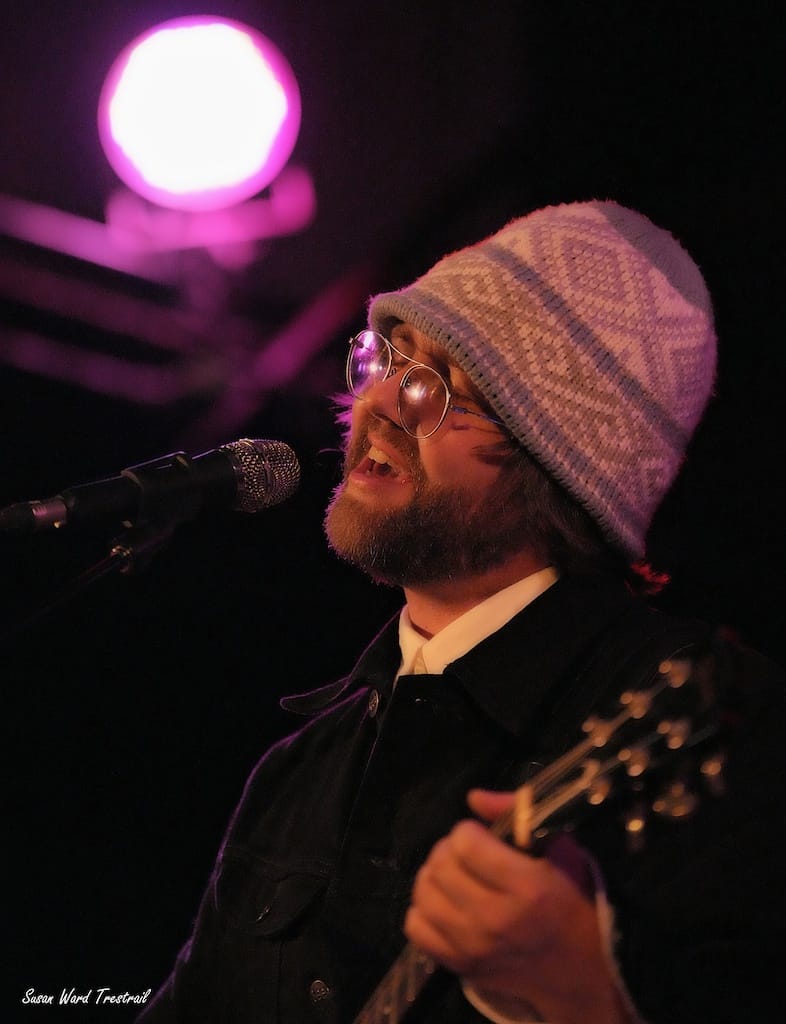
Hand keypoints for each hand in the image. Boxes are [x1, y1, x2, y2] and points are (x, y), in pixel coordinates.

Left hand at [403, 789, 629, 1023]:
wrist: (579, 971)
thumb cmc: (572, 902)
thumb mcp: (559, 851)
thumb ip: (518, 814)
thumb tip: (474, 798)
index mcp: (527, 888)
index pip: (465, 843)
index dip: (470, 831)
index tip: (483, 838)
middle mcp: (496, 920)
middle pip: (441, 865)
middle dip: (450, 849)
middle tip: (467, 854)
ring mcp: (474, 948)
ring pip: (424, 893)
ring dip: (434, 876)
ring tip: (454, 876)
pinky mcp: (460, 967)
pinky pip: (416, 928)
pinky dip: (424, 910)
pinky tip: (445, 905)